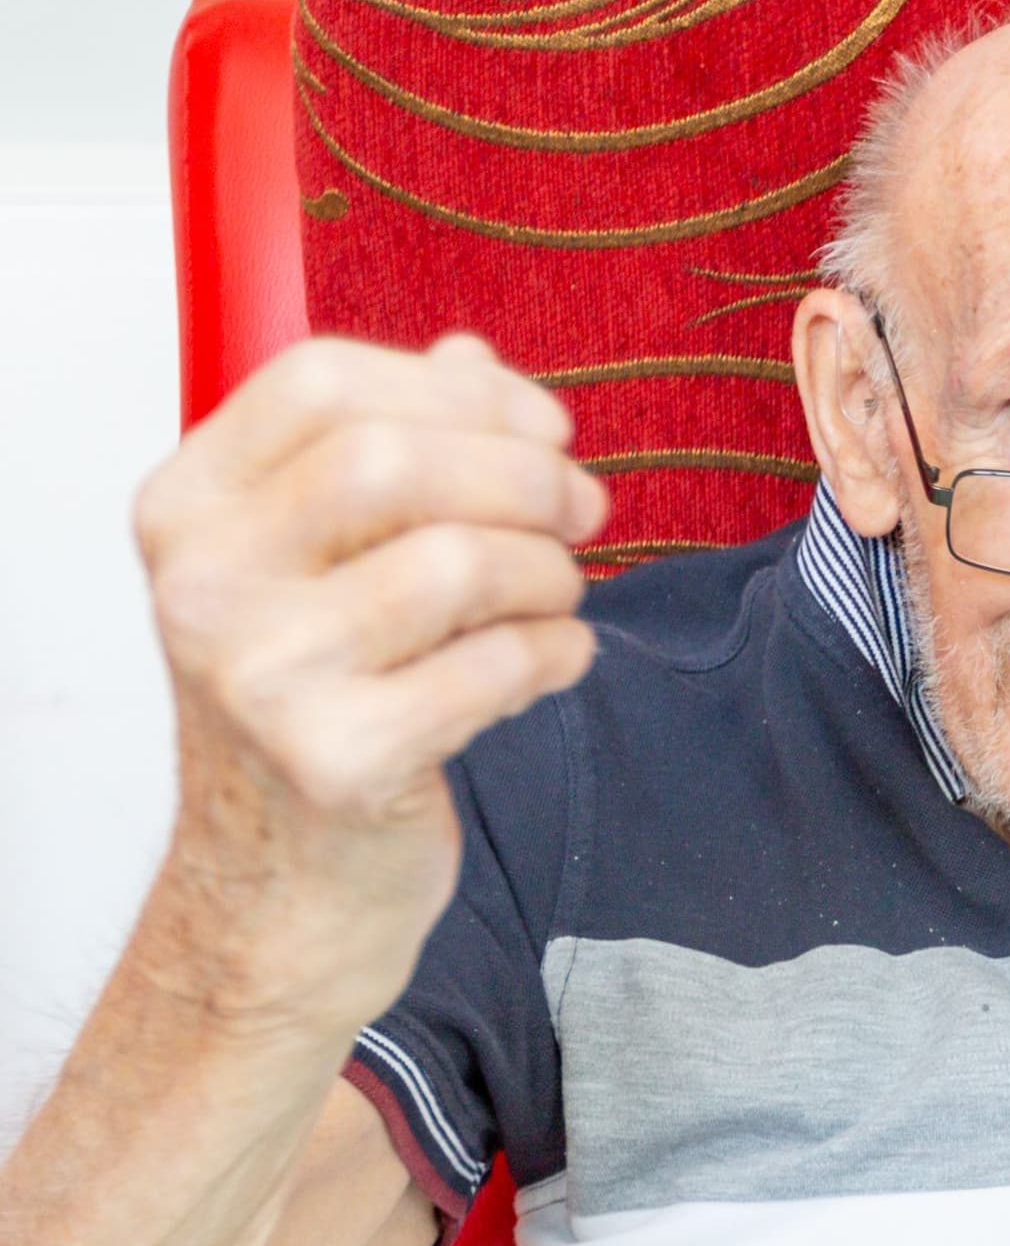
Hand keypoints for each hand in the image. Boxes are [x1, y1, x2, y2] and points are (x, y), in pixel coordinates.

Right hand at [136, 333, 605, 1029]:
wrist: (286, 885)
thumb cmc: (324, 699)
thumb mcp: (327, 561)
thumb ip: (394, 449)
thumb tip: (474, 359)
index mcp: (188, 507)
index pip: (323, 381)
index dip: (464, 392)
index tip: (545, 429)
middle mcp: (199, 585)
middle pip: (394, 460)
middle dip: (527, 478)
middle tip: (584, 512)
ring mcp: (255, 677)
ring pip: (459, 562)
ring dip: (551, 574)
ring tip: (554, 602)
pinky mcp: (332, 762)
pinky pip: (498, 665)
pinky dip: (557, 655)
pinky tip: (548, 666)